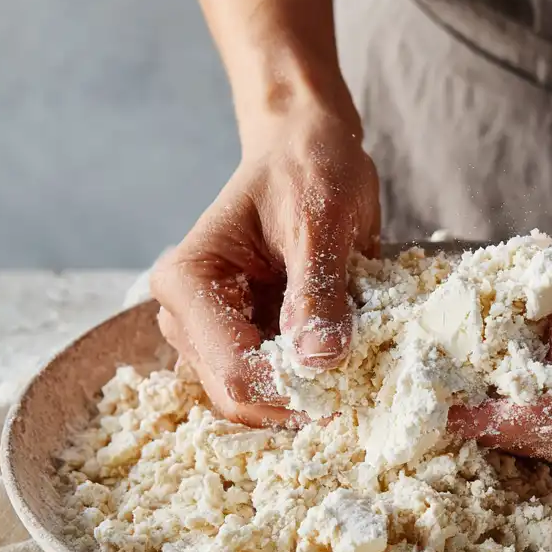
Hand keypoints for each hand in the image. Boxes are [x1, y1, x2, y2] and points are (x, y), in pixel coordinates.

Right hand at [150, 102, 379, 425]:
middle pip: (239, 395)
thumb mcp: (321, 221)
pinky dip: (315, 384)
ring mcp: (213, 334)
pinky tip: (349, 365)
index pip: (235, 368)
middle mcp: (188, 316)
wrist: (305, 149)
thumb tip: (319, 358)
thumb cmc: (307, 168)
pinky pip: (277, 383)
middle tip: (363, 389)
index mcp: (189, 282)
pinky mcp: (244, 341)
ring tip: (360, 374)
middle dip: (301, 402)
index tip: (352, 388)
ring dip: (310, 397)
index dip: (293, 391)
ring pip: (259, 399)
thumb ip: (318, 288)